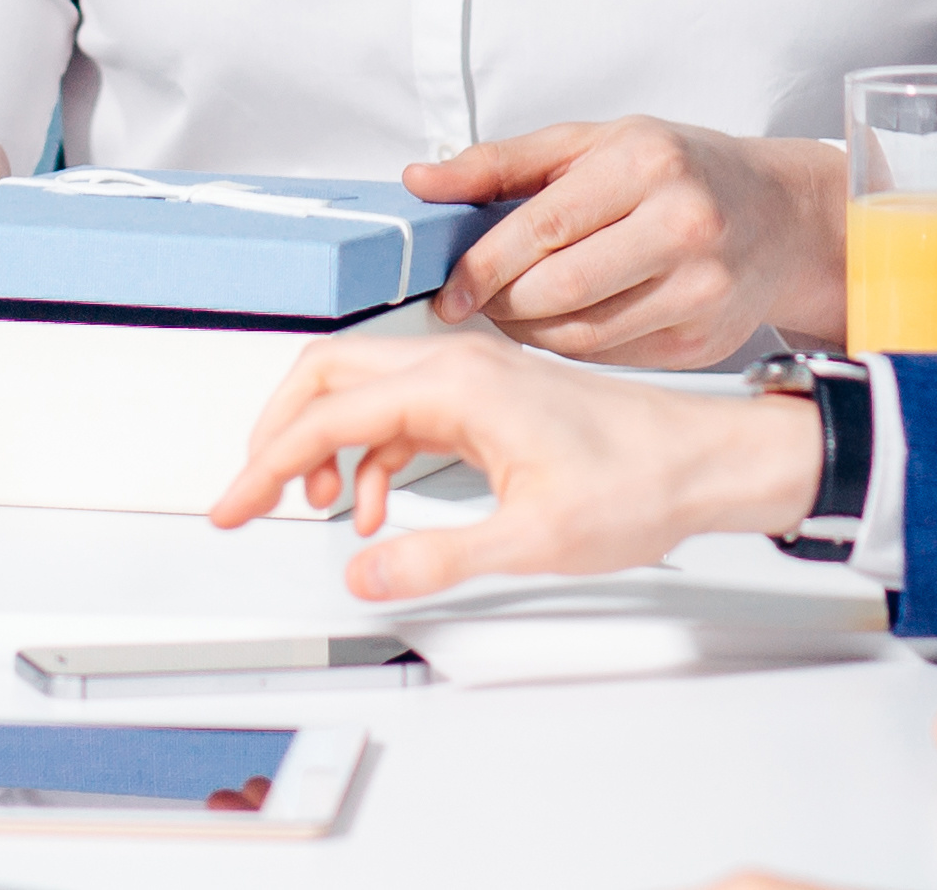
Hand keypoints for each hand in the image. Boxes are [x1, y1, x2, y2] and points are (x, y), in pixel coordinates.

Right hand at [206, 326, 824, 602]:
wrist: (702, 460)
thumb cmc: (639, 480)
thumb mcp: (532, 539)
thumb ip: (438, 557)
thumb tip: (365, 573)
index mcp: (458, 383)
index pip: (329, 413)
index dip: (268, 463)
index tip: (234, 503)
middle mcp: (458, 364)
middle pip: (330, 376)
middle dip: (279, 435)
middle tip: (251, 494)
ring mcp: (472, 377)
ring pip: (363, 392)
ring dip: (325, 447)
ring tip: (318, 510)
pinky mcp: (486, 399)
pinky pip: (400, 413)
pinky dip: (368, 454)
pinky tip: (374, 505)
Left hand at [412, 117, 847, 363]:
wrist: (779, 215)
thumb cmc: (677, 170)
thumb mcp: (591, 142)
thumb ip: (500, 163)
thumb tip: (419, 182)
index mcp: (646, 162)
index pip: (543, 226)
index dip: (483, 266)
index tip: (448, 291)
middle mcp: (681, 224)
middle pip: (559, 289)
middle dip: (502, 305)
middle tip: (475, 304)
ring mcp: (699, 289)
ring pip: (581, 336)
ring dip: (529, 335)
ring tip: (514, 314)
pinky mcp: (704, 341)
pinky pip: (612, 359)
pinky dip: (572, 350)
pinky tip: (563, 327)